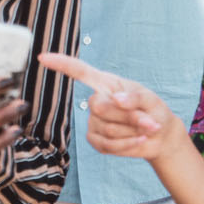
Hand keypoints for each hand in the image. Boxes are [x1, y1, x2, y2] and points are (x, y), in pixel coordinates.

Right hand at [38, 54, 182, 162]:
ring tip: (146, 129)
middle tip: (148, 120)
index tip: (42, 57)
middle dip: (128, 116)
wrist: (160, 137)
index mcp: (107, 84)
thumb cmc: (155, 112)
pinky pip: (107, 145)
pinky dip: (127, 145)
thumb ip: (136, 98)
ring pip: (107, 128)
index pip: (81, 72)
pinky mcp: (95, 140)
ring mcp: (93, 121)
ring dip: (132, 131)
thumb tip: (117, 99)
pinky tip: (139, 140)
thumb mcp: (152, 100)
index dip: (62, 64)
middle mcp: (97, 101)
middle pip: (100, 107)